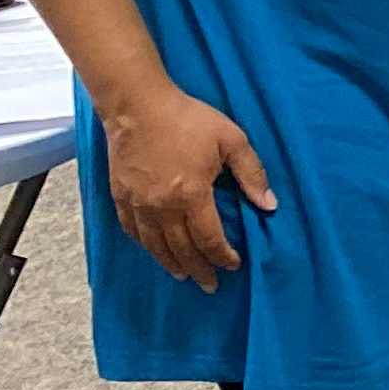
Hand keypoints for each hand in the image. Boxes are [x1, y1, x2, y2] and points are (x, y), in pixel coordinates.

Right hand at [106, 85, 273, 290]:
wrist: (137, 104)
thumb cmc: (187, 119)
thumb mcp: (231, 140)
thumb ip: (252, 174)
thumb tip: (269, 205)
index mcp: (190, 195)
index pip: (209, 239)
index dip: (222, 256)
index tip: (233, 266)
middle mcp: (161, 207)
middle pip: (181, 249)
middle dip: (199, 269)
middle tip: (210, 284)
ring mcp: (137, 203)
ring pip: (154, 245)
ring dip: (171, 263)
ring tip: (184, 275)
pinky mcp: (119, 196)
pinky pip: (132, 230)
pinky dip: (145, 245)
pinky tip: (153, 250)